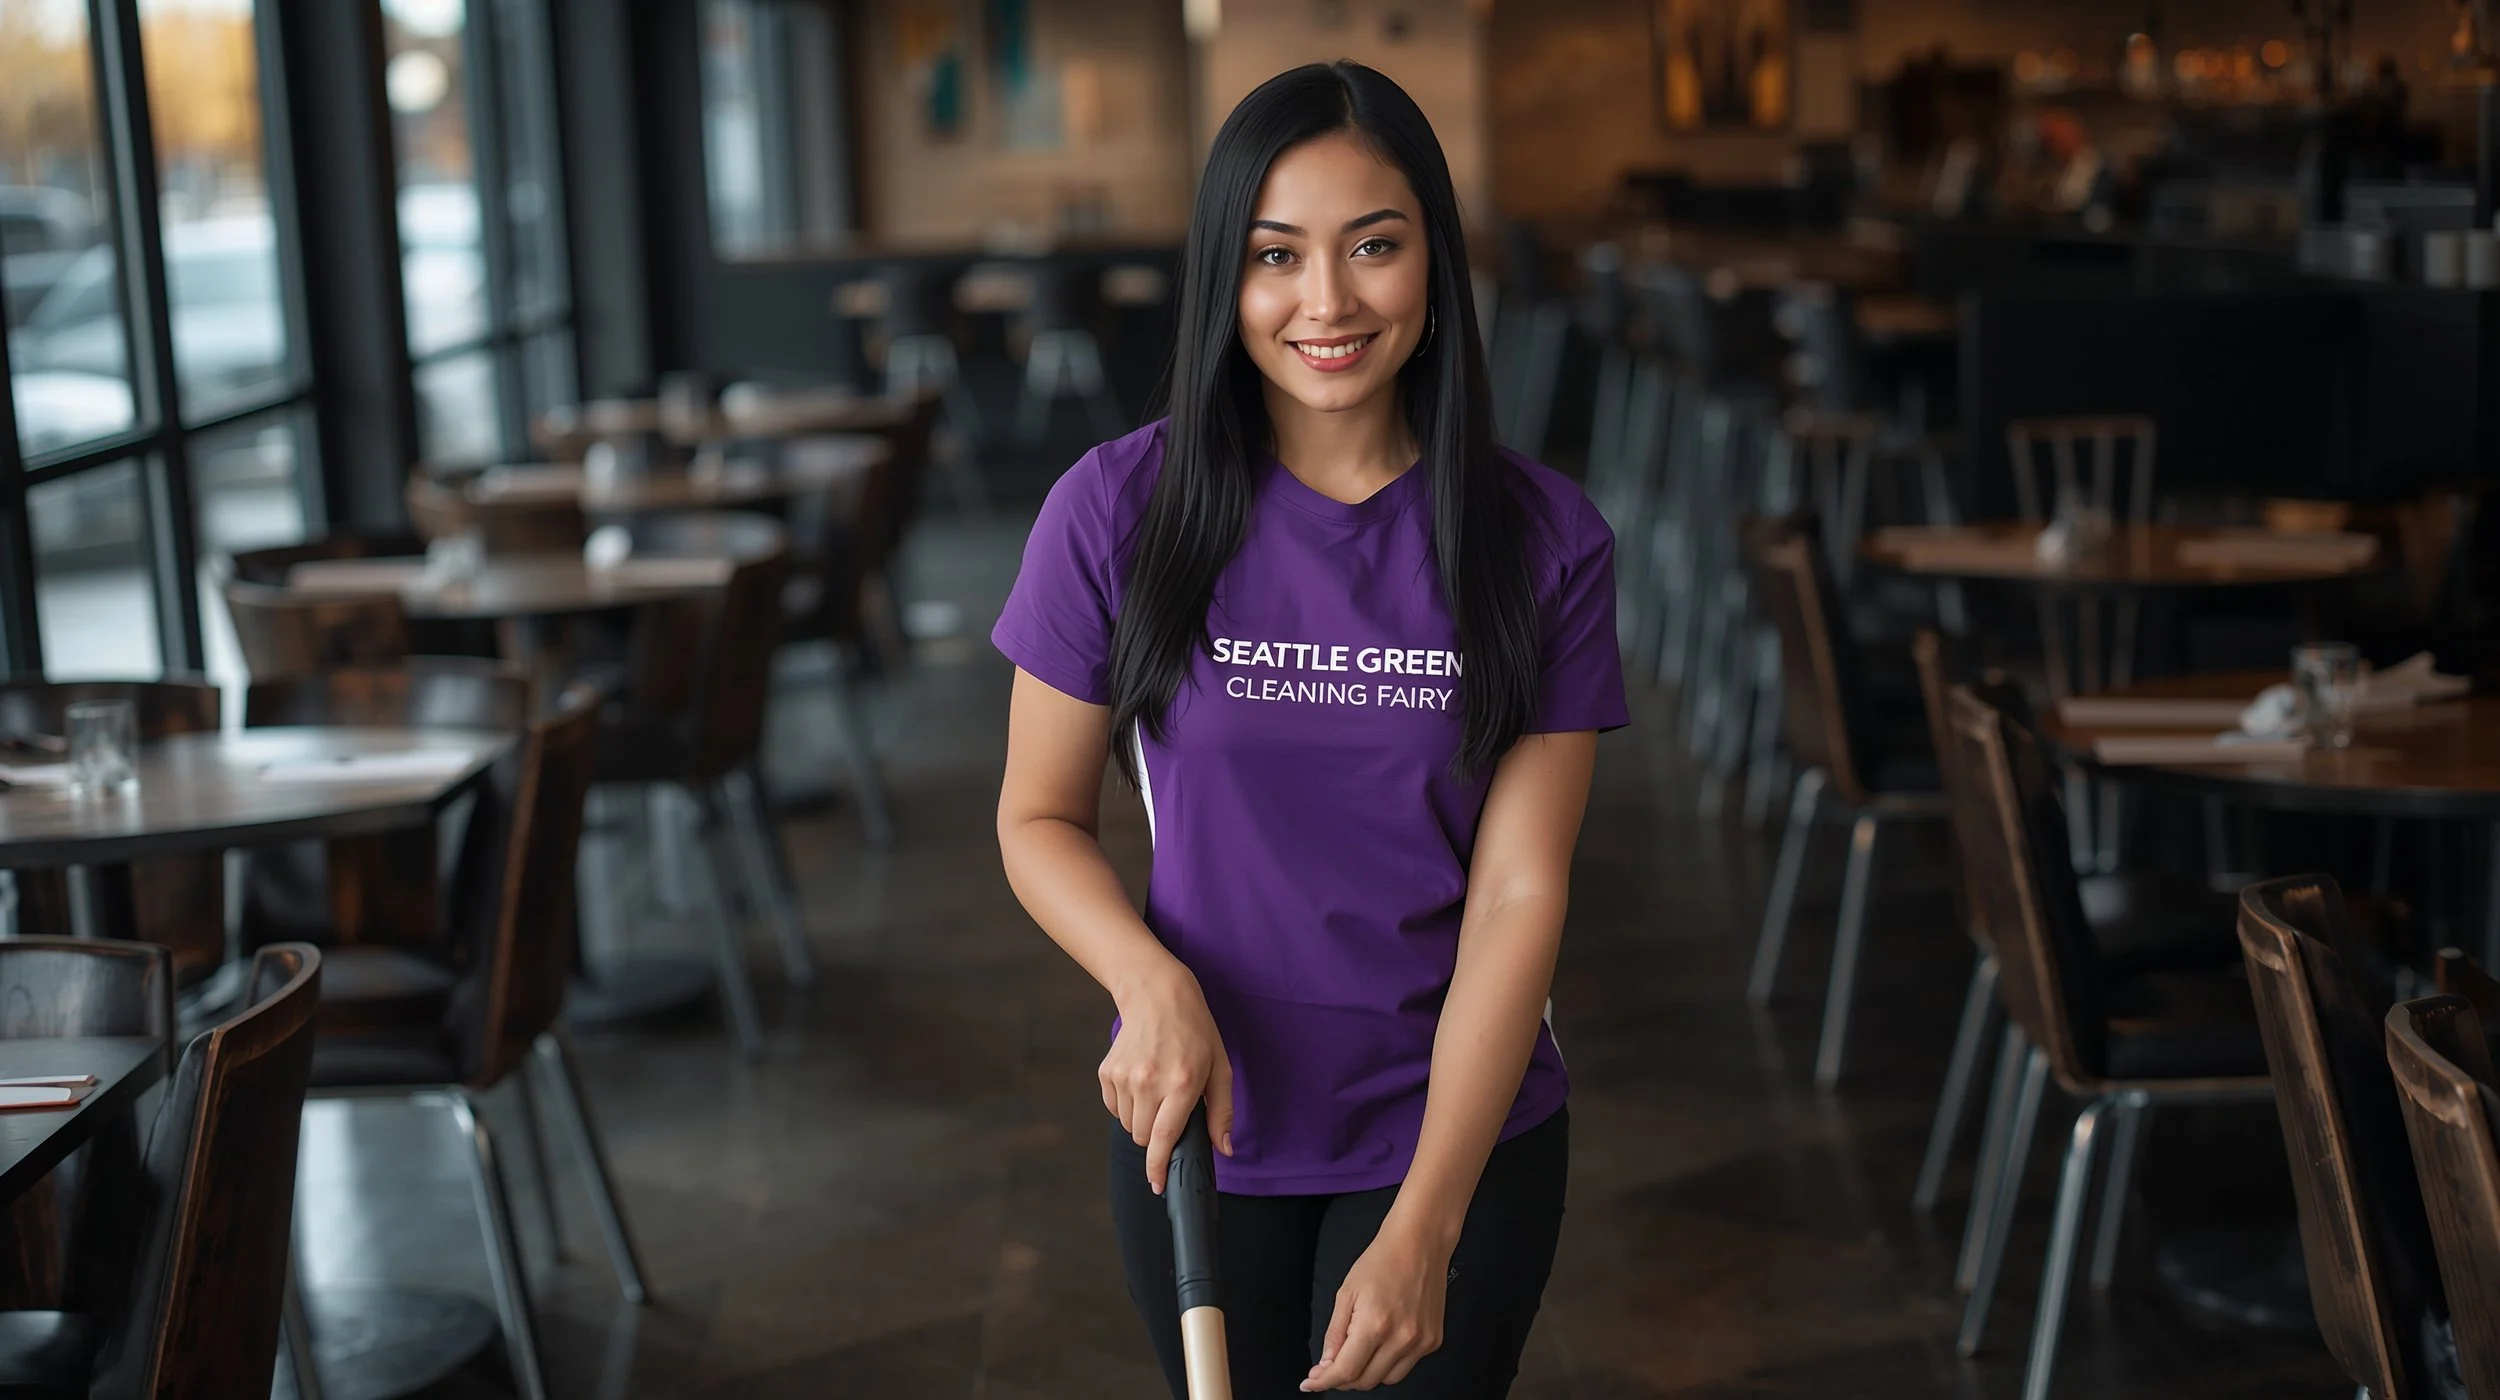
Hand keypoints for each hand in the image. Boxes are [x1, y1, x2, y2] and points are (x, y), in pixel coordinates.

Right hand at [1101, 960, 1232, 1193]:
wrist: (1156, 994)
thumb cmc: (1195, 1032)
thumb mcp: (1221, 1068)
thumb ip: (1222, 1112)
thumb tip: (1224, 1149)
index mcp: (1181, 1083)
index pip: (1163, 1138)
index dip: (1159, 1168)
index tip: (1157, 1186)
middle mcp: (1149, 1081)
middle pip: (1144, 1138)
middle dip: (1157, 1136)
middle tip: (1171, 1111)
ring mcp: (1124, 1077)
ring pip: (1128, 1125)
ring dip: (1142, 1119)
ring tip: (1157, 1090)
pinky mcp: (1107, 1072)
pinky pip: (1114, 1108)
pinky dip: (1127, 1105)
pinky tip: (1141, 1082)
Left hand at [1302, 1222, 1450, 1390]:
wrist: (1420, 1243)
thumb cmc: (1382, 1260)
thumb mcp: (1346, 1293)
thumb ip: (1335, 1334)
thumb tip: (1325, 1365)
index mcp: (1375, 1324)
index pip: (1345, 1370)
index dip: (1324, 1381)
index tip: (1310, 1383)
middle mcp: (1401, 1338)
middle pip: (1365, 1381)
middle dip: (1342, 1378)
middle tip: (1330, 1365)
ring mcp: (1421, 1342)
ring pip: (1386, 1380)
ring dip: (1366, 1374)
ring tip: (1358, 1352)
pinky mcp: (1433, 1341)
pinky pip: (1406, 1367)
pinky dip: (1388, 1364)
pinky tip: (1382, 1344)